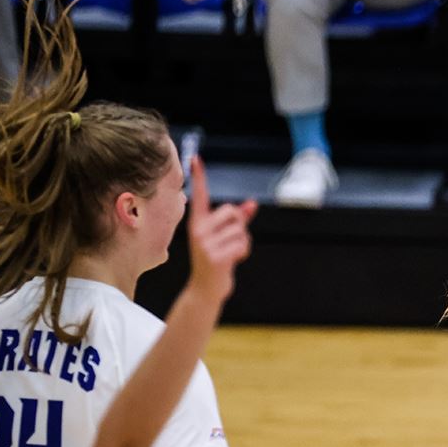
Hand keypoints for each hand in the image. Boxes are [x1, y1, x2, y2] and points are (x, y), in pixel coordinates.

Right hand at [184, 157, 256, 303]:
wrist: (206, 288)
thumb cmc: (217, 260)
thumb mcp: (225, 237)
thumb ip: (238, 220)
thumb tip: (252, 203)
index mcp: (198, 223)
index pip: (200, 196)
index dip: (200, 177)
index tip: (195, 158)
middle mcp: (198, 230)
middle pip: (233, 211)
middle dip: (240, 225)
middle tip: (230, 241)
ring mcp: (205, 244)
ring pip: (241, 230)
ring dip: (244, 242)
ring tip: (231, 253)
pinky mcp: (214, 256)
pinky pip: (242, 244)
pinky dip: (244, 252)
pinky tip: (233, 260)